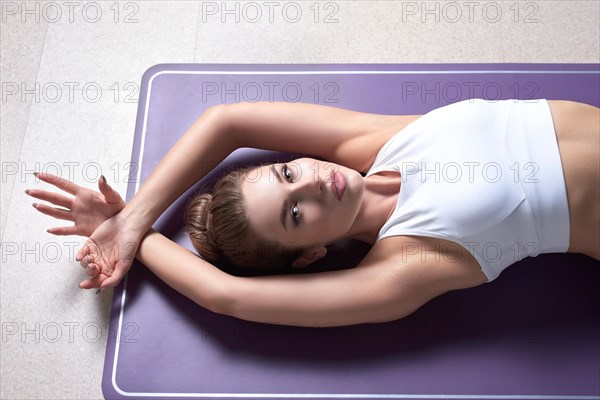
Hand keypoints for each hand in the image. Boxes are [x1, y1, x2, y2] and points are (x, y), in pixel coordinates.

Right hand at [29, 172, 132, 288]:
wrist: (125, 225)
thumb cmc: (120, 209)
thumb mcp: (115, 197)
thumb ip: (107, 188)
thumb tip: (101, 177)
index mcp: (84, 195)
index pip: (64, 185)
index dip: (52, 180)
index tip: (38, 174)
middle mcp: (78, 205)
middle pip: (57, 199)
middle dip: (43, 194)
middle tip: (29, 191)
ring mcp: (78, 217)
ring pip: (58, 213)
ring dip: (47, 210)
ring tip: (35, 205)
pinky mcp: (81, 229)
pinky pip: (68, 230)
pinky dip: (58, 231)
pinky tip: (50, 230)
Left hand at [75, 215, 140, 288]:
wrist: (127, 226)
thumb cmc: (129, 244)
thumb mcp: (125, 265)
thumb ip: (114, 278)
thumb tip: (103, 287)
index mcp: (110, 269)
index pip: (98, 280)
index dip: (91, 284)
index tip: (84, 285)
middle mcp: (103, 262)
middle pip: (90, 273)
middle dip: (90, 271)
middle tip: (93, 266)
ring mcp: (96, 253)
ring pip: (84, 264)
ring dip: (85, 263)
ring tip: (90, 258)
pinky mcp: (90, 244)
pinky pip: (81, 253)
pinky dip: (80, 255)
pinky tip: (82, 256)